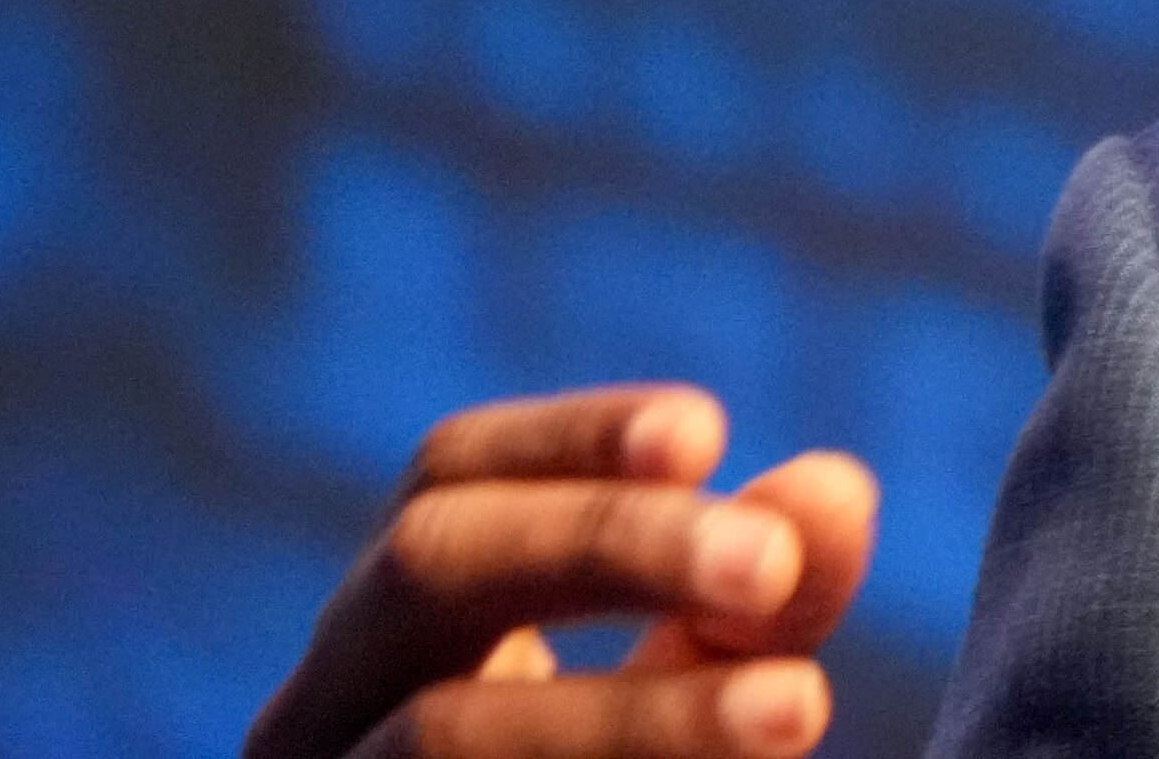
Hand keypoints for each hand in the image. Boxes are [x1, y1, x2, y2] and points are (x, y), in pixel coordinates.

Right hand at [244, 385, 880, 758]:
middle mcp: (320, 726)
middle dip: (607, 549)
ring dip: (634, 715)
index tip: (709, 430)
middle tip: (773, 573)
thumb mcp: (680, 704)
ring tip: (803, 709)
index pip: (445, 481)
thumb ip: (755, 606)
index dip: (569, 439)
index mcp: (393, 642)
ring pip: (439, 735)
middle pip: (427, 569)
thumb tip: (838, 490)